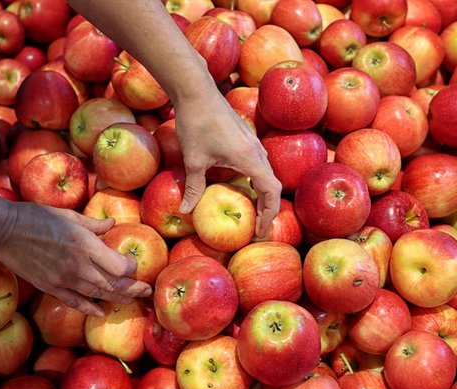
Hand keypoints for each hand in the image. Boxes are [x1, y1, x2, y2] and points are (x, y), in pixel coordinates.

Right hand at [0, 202, 151, 316]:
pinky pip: (76, 302)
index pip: (120, 267)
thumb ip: (94, 225)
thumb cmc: (37, 217)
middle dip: (133, 289)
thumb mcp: (70, 216)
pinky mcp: (51, 288)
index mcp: (86, 245)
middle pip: (114, 285)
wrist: (4, 231)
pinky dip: (90, 308)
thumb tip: (112, 225)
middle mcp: (79, 266)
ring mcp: (64, 280)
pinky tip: (100, 311)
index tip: (133, 264)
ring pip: (98, 295)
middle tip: (146, 291)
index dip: (131, 268)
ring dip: (116, 298)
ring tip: (131, 299)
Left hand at [174, 86, 281, 237]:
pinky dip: (255, 179)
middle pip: (271, 184)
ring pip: (266, 172)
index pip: (270, 191)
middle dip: (267, 208)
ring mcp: (252, 142)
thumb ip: (193, 188)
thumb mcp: (194, 159)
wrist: (196, 90)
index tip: (260, 230)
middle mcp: (256, 151)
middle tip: (257, 227)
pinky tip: (241, 185)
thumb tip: (185, 212)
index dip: (269, 213)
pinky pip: (258, 163)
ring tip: (251, 210)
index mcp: (249, 158)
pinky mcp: (245, 137)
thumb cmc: (196, 123)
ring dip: (261, 193)